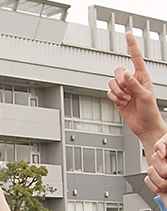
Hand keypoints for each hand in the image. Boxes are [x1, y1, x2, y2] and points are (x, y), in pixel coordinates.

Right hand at [108, 33, 166, 149]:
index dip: (132, 45)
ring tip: (126, 99)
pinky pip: (109, 93)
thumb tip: (126, 73)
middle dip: (120, 80)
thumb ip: (134, 84)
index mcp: (143, 77)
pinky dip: (113, 98)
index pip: (136, 57)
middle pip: (119, 70)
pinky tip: (122, 102)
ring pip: (112, 82)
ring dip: (117, 91)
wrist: (145, 126)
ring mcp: (125, 90)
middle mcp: (133, 81)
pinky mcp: (118, 98)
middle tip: (128, 90)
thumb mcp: (145, 96)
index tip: (128, 34)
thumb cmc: (150, 111)